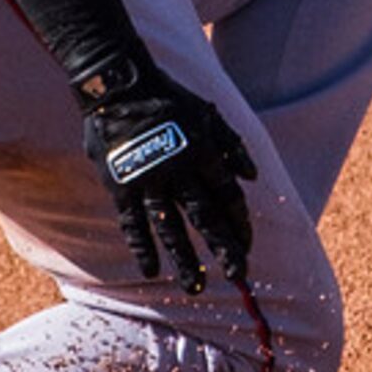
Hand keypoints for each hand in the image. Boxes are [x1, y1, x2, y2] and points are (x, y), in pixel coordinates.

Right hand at [79, 67, 257, 293]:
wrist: (117, 82)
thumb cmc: (166, 96)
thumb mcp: (208, 113)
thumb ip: (232, 145)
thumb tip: (253, 178)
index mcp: (203, 151)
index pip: (228, 196)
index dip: (239, 224)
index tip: (246, 247)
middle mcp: (180, 169)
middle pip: (206, 217)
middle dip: (224, 248)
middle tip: (239, 277)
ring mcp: (148, 178)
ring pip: (170, 226)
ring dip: (184, 259)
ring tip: (195, 288)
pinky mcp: (121, 183)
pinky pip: (132, 221)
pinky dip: (142, 246)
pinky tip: (151, 270)